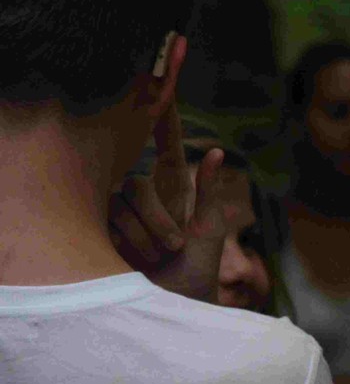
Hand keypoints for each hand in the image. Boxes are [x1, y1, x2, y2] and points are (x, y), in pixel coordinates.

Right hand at [107, 100, 227, 301]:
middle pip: (140, 183)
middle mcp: (142, 194)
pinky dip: (130, 242)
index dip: (161, 112)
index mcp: (173, 188)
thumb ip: (210, 193)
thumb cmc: (197, 273)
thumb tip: (217, 151)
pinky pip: (109, 218)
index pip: (164, 143)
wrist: (175, 308)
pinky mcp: (98, 227)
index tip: (162, 75)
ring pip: (124, 202)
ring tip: (159, 259)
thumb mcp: (208, 232)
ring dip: (148, 236)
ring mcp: (117, 210)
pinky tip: (135, 262)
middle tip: (176, 247)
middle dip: (161, 219)